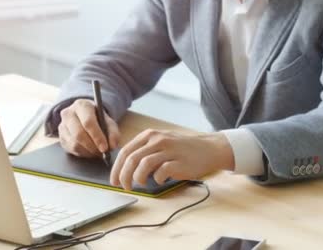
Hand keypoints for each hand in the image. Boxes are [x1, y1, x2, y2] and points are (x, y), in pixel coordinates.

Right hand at [58, 99, 120, 157]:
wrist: (84, 117)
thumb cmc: (97, 118)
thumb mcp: (108, 121)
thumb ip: (113, 132)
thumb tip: (112, 145)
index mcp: (82, 105)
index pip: (88, 122)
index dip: (97, 136)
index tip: (105, 148)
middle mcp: (68, 113)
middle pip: (79, 134)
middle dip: (92, 146)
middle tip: (102, 153)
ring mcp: (62, 126)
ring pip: (74, 144)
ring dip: (88, 151)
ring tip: (98, 152)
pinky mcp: (61, 137)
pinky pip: (71, 149)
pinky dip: (83, 153)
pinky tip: (90, 151)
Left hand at [110, 129, 233, 190]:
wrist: (208, 148)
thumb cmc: (182, 148)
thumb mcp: (161, 142)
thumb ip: (144, 150)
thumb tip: (124, 168)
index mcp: (150, 135)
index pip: (126, 151)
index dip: (117, 168)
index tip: (114, 180)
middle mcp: (157, 140)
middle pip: (132, 158)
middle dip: (123, 176)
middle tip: (123, 187)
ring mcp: (168, 150)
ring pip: (143, 164)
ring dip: (138, 178)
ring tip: (140, 184)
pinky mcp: (178, 162)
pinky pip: (160, 172)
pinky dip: (156, 179)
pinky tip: (160, 180)